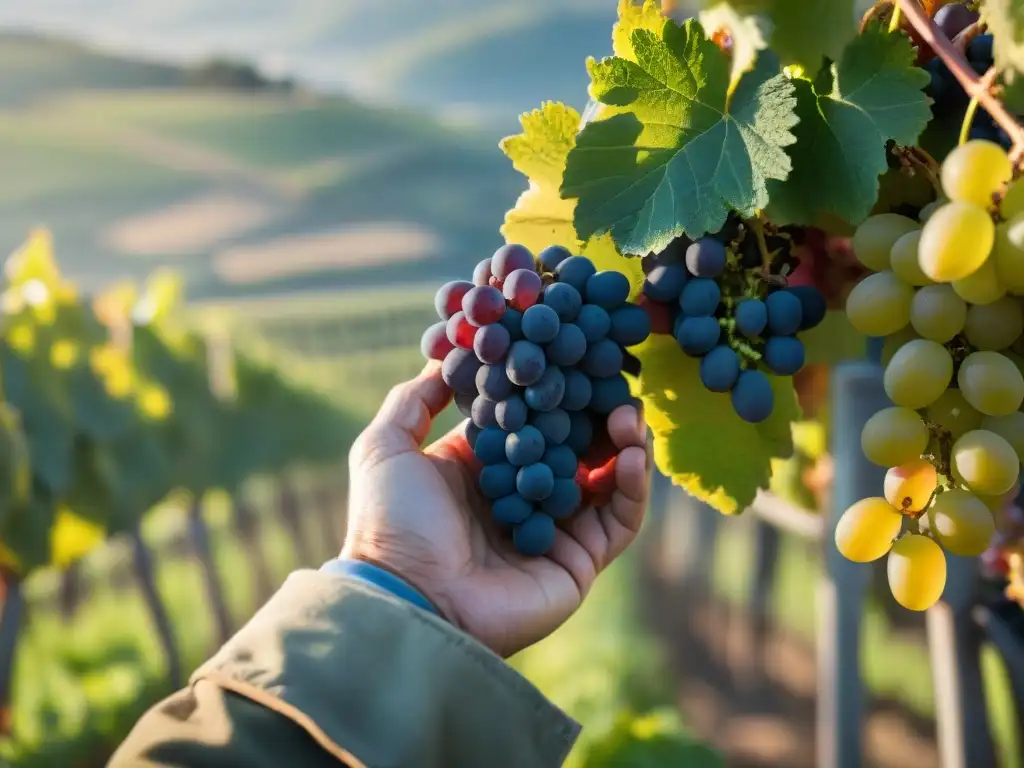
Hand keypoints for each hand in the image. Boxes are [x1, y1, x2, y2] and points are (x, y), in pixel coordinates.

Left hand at [341, 361, 649, 657]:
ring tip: (627, 414)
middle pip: (575, 444)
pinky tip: (632, 453)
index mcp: (482, 466)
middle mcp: (523, 494)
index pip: (532, 417)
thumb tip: (445, 356)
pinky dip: (632, 486)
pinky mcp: (578, 560)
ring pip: (605, 478)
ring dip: (623, 443)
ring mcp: (554, 529)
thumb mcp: (386, 447)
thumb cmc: (391, 522)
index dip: (552, 388)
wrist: (408, 596)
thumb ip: (413, 400)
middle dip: (597, 412)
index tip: (570, 355)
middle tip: (613, 383)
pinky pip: (619, 520)